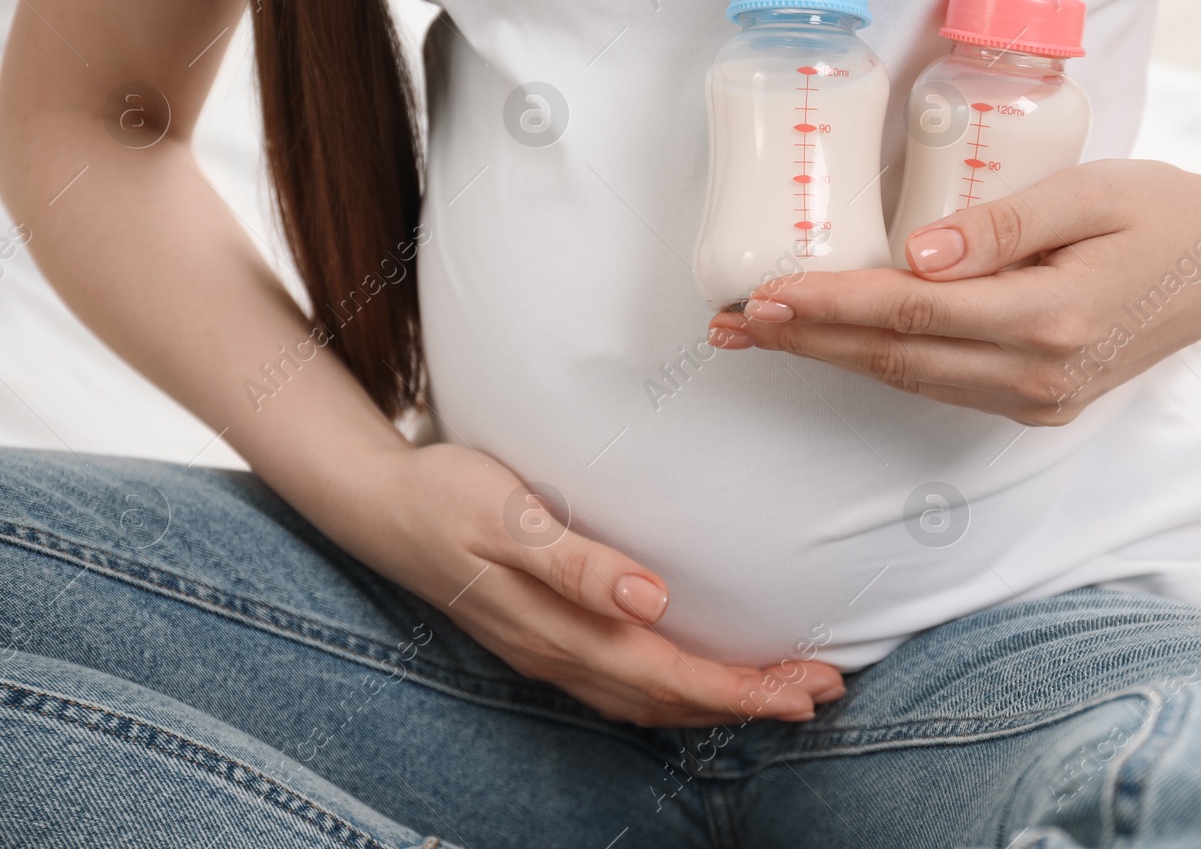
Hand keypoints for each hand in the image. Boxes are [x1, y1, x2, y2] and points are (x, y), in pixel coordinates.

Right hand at [349, 443, 843, 726]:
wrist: (378, 508)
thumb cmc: (448, 497)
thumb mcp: (508, 516)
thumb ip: (577, 562)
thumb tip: (651, 601)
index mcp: (558, 628)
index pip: (669, 674)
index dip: (740, 688)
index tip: (804, 689)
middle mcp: (558, 655)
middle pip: (670, 698)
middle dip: (750, 701)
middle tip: (823, 693)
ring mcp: (548, 655)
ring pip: (649, 701)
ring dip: (718, 702)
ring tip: (782, 693)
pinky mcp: (544, 642)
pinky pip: (624, 688)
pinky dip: (675, 693)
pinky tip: (698, 683)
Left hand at [708, 160, 1200, 424]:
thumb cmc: (1159, 211)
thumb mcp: (1087, 193)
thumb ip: (1001, 225)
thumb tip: (915, 254)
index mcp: (1051, 320)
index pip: (911, 315)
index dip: (829, 305)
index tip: (762, 295)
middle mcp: (1039, 376)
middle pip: (893, 360)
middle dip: (805, 341)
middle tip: (728, 326)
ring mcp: (1039, 400)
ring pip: (909, 382)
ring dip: (831, 358)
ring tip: (760, 336)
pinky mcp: (1039, 404)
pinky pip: (940, 387)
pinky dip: (880, 366)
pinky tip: (835, 346)